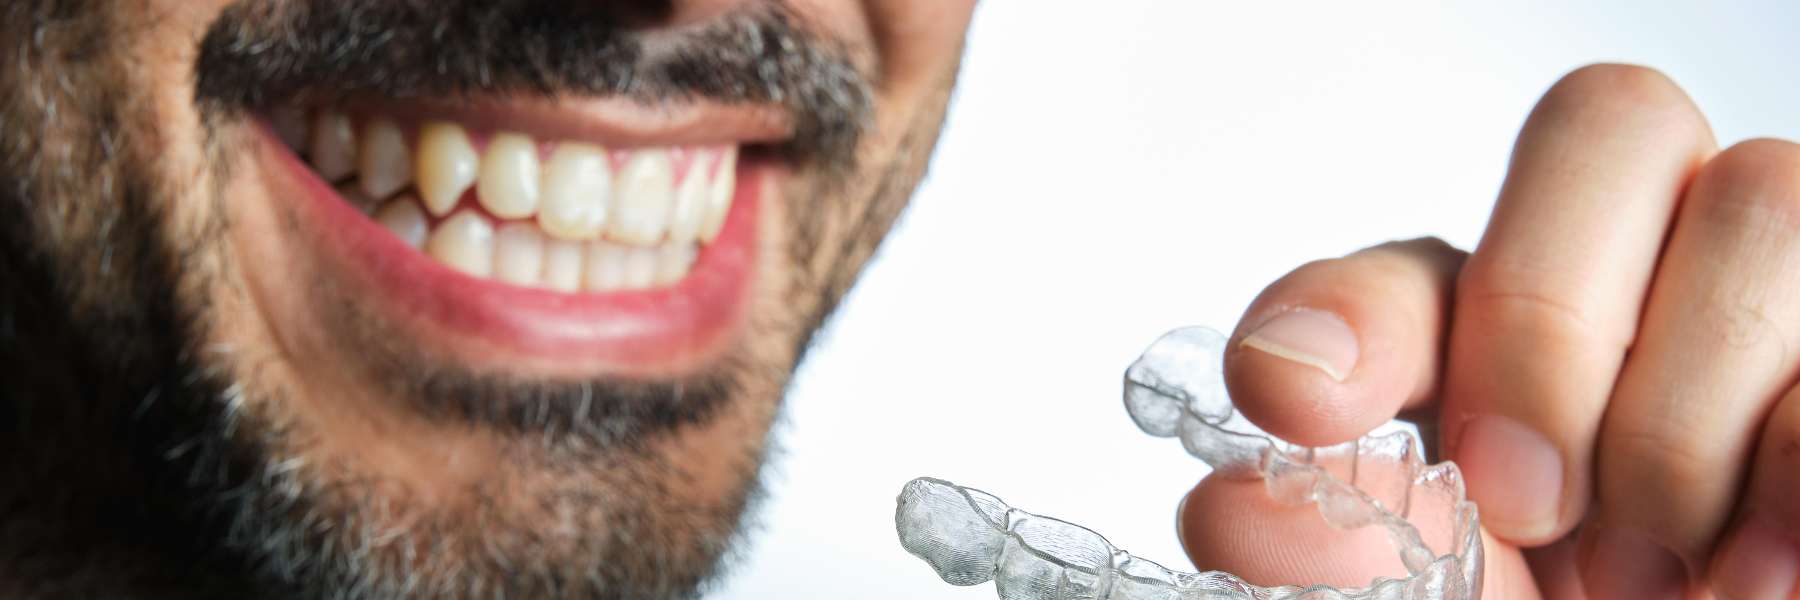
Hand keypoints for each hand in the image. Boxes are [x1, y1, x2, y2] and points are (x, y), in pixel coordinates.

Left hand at [1176, 64, 1799, 599]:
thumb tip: (1242, 514)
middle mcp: (1635, 267)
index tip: (1294, 402)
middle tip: (1521, 503)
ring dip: (1677, 421)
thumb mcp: (1423, 589)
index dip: (1350, 314)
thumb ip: (1338, 541)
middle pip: (1614, 121)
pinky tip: (1742, 580)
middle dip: (1547, 319)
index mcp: (1482, 323)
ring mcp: (1774, 301)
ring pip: (1763, 198)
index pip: (1409, 261)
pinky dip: (1787, 481)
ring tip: (1640, 575)